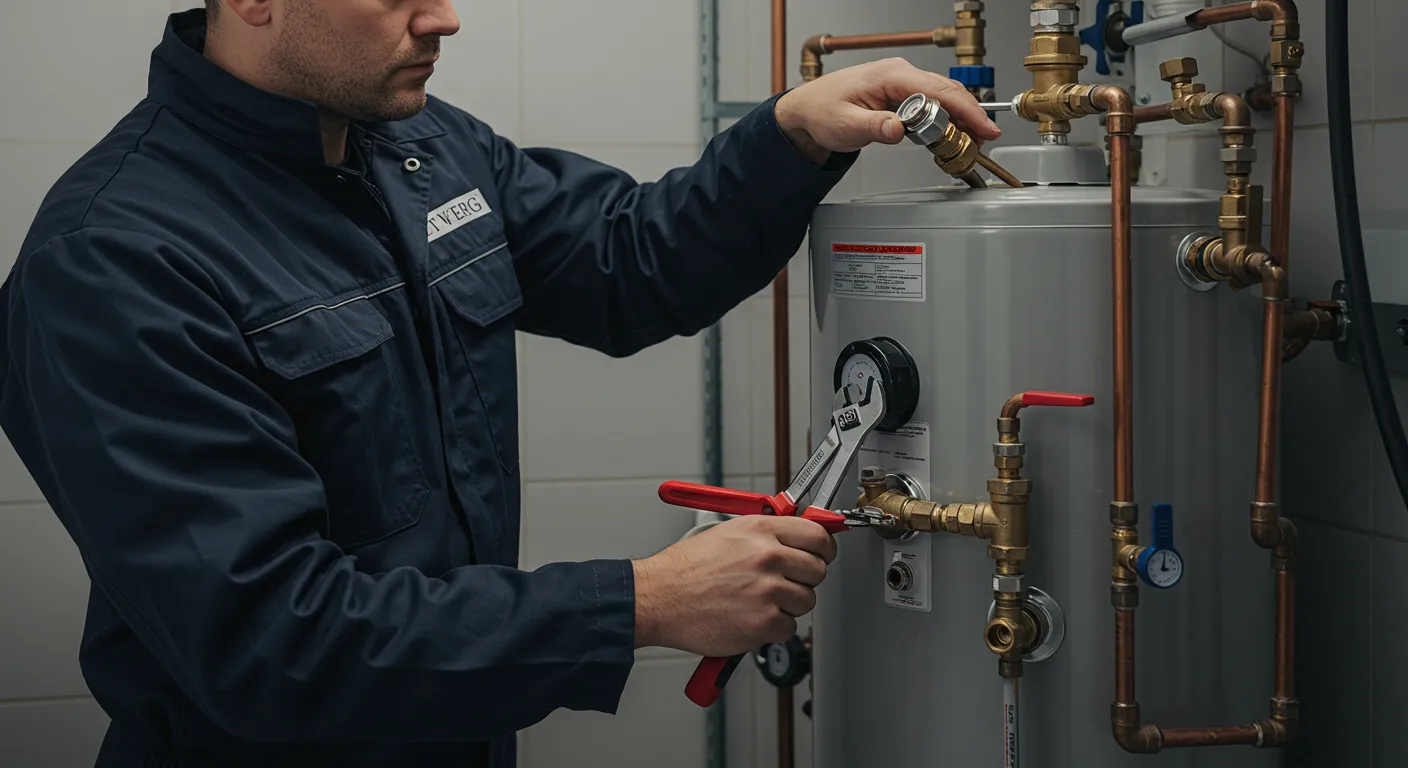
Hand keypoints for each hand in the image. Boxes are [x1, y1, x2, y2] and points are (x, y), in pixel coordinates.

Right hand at [632, 515, 836, 656]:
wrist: (658, 598)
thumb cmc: (685, 569)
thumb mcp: (727, 534)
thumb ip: (765, 534)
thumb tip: (796, 539)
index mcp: (760, 530)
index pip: (817, 536)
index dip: (824, 548)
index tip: (821, 555)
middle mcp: (767, 556)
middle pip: (818, 570)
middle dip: (804, 579)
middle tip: (783, 583)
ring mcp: (767, 590)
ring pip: (805, 601)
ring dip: (786, 605)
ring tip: (756, 601)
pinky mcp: (763, 622)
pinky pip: (788, 628)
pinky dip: (772, 629)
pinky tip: (748, 618)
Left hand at [774, 57, 1001, 164]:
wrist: (808, 109)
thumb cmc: (822, 110)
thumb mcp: (845, 125)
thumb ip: (874, 128)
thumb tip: (899, 130)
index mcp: (890, 75)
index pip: (937, 90)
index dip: (965, 109)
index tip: (983, 127)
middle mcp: (900, 73)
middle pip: (947, 91)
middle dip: (970, 116)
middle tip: (983, 141)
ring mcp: (902, 81)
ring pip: (943, 96)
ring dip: (960, 118)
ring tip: (971, 142)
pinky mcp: (902, 93)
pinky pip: (933, 102)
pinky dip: (946, 118)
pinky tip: (953, 134)